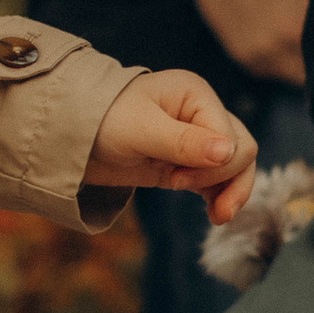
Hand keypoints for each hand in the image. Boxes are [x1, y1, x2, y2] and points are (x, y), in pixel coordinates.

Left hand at [86, 69, 257, 224]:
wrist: (71, 138)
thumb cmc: (102, 121)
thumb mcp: (141, 131)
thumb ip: (184, 142)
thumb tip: (229, 152)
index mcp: (196, 96)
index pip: (231, 136)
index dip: (213, 165)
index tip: (175, 178)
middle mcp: (202, 114)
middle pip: (242, 149)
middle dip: (223, 178)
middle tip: (178, 187)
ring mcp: (197, 139)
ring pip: (235, 166)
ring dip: (230, 191)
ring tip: (218, 216)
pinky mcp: (186, 162)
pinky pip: (218, 179)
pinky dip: (219, 195)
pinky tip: (214, 213)